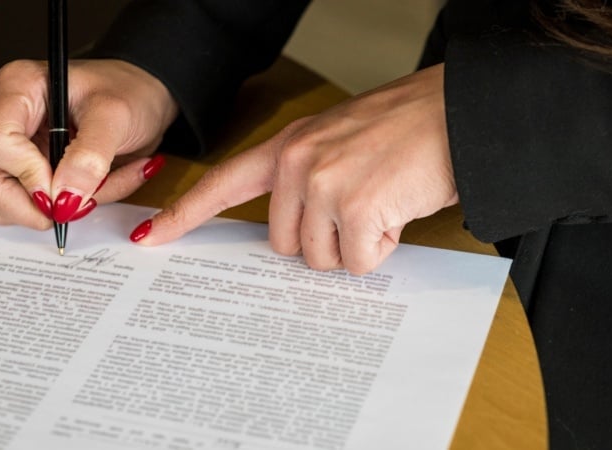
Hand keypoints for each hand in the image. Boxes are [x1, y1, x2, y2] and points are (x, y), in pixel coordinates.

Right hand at [0, 59, 177, 228]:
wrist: (143, 101)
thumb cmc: (128, 93)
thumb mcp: (117, 116)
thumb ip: (90, 156)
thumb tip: (65, 197)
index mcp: (16, 86)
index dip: (28, 174)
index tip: (64, 187)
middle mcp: (0, 114)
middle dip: (36, 204)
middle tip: (78, 203)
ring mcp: (6, 145)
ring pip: (3, 203)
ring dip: (55, 208)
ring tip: (97, 185)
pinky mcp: (19, 169)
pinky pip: (25, 208)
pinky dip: (62, 209)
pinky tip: (90, 188)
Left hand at [133, 64, 456, 274]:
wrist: (460, 112)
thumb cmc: (410, 127)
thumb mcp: (342, 138)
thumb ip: (308, 174)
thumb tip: (299, 232)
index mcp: (291, 145)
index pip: (224, 182)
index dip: (186, 214)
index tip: (150, 236)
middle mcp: (298, 163)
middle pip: (286, 245)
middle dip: (326, 240)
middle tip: (364, 204)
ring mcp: (324, 185)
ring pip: (322, 259)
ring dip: (357, 245)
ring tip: (385, 202)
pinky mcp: (356, 208)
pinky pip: (357, 263)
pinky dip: (383, 248)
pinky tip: (399, 210)